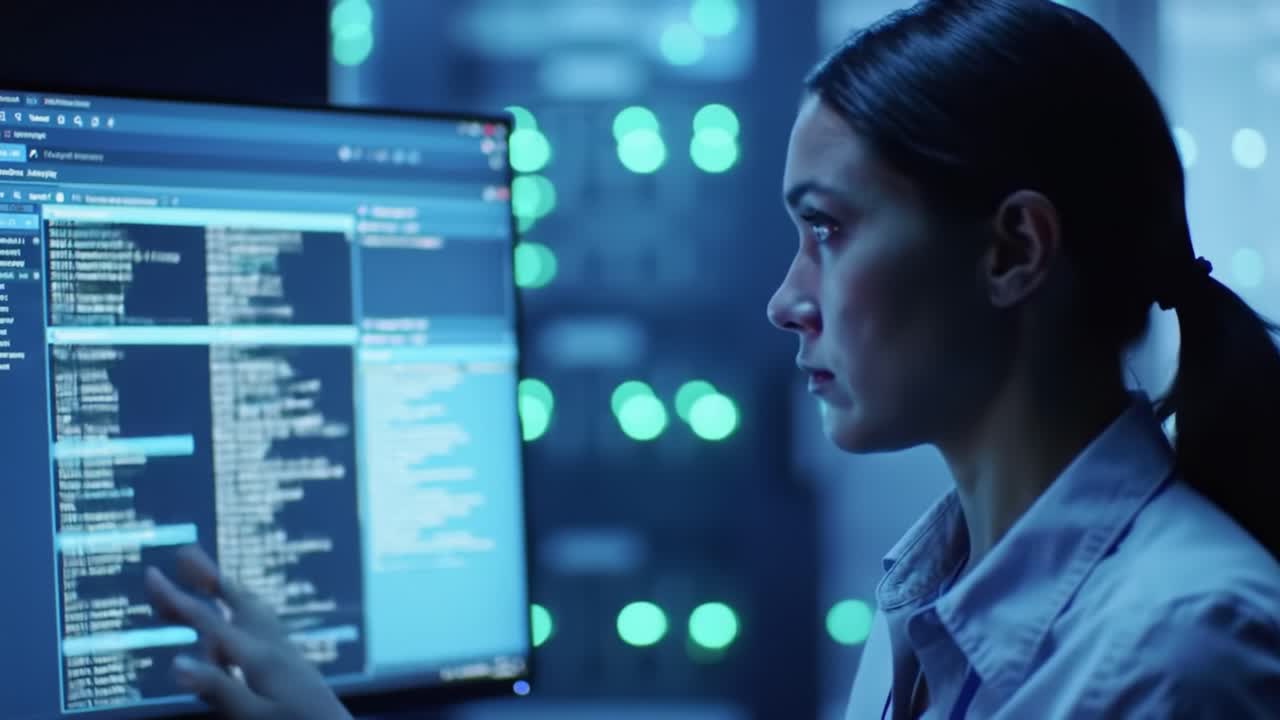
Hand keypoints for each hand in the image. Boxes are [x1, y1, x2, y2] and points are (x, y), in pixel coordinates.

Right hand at [144, 545, 351, 719]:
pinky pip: (264, 625)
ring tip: (213, 576)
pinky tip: (243, 619)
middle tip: (185, 553)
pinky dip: (246, 610)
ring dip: (229, 590)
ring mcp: (285, 653)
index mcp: (258, 655)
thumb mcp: (251, 716)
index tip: (151, 574)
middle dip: (209, 577)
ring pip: (253, 610)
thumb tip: (177, 662)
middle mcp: (272, 645)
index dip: (178, 598)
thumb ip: (217, 688)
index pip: (209, 621)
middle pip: (236, 602)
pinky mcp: (293, 664)